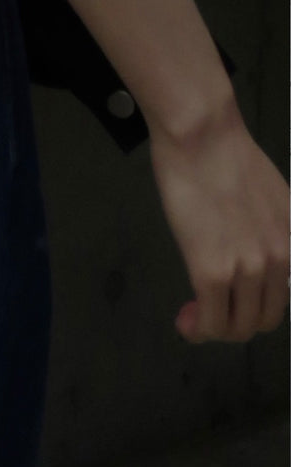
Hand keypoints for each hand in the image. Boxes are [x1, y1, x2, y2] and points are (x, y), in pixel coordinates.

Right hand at [148, 105, 289, 342]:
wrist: (202, 136)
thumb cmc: (227, 154)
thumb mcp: (275, 197)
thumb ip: (274, 231)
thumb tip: (257, 248)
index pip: (283, 297)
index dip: (257, 307)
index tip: (234, 301)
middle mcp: (279, 262)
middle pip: (264, 319)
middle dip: (236, 323)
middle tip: (209, 310)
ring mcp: (246, 268)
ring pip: (238, 326)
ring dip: (215, 329)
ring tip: (193, 318)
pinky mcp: (211, 270)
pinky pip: (211, 318)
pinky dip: (199, 328)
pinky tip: (186, 321)